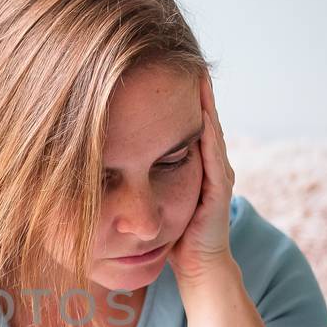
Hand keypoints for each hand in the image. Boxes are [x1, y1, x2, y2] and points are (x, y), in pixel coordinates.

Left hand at [163, 72, 235, 285]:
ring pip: (210, 126)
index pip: (189, 123)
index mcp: (196, 166)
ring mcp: (219, 173)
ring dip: (204, 99)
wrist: (198, 268)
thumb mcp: (154, 199)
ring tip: (195, 70)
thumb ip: (142, 180)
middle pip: (203, 117)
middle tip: (183, 57)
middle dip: (193, 89)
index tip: (164, 70)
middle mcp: (212, 164)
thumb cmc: (173, 238)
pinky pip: (213, 148)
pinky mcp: (219, 185)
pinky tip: (200, 105)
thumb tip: (107, 163)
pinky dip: (208, 124)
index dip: (179, 98)